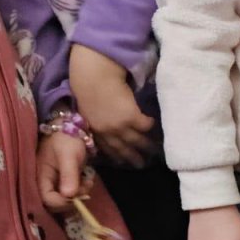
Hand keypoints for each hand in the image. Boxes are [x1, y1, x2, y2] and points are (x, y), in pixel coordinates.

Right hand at [37, 130, 86, 211]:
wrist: (70, 128)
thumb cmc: (66, 139)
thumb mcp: (68, 155)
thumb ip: (69, 175)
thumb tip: (69, 196)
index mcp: (39, 176)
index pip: (47, 200)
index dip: (63, 203)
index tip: (77, 194)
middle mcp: (43, 183)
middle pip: (55, 205)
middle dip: (73, 200)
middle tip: (86, 187)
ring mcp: (52, 184)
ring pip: (64, 202)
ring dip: (79, 196)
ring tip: (87, 182)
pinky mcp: (60, 184)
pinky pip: (69, 196)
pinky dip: (80, 192)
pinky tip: (86, 181)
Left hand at [69, 43, 154, 166]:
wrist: (93, 74)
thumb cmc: (86, 84)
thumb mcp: (85, 106)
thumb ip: (94, 117)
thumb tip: (103, 120)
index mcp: (95, 128)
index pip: (107, 147)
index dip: (116, 156)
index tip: (124, 163)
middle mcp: (108, 131)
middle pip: (123, 148)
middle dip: (133, 158)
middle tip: (142, 164)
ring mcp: (120, 125)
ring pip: (136, 140)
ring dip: (146, 146)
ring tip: (154, 149)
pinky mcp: (132, 116)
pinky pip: (145, 125)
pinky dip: (150, 125)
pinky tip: (153, 123)